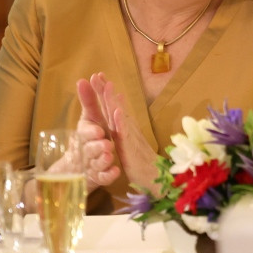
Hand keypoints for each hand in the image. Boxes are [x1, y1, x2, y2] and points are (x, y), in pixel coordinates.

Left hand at [76, 72, 159, 194]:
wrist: (155, 177)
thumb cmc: (141, 160)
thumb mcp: (128, 141)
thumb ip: (123, 125)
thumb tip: (118, 106)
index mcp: (124, 127)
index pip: (113, 106)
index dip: (104, 92)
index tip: (97, 75)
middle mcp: (127, 129)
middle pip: (115, 107)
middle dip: (106, 91)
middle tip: (99, 74)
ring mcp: (130, 138)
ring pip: (120, 118)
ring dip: (114, 102)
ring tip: (108, 86)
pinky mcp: (131, 149)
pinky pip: (125, 135)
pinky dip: (122, 123)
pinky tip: (117, 113)